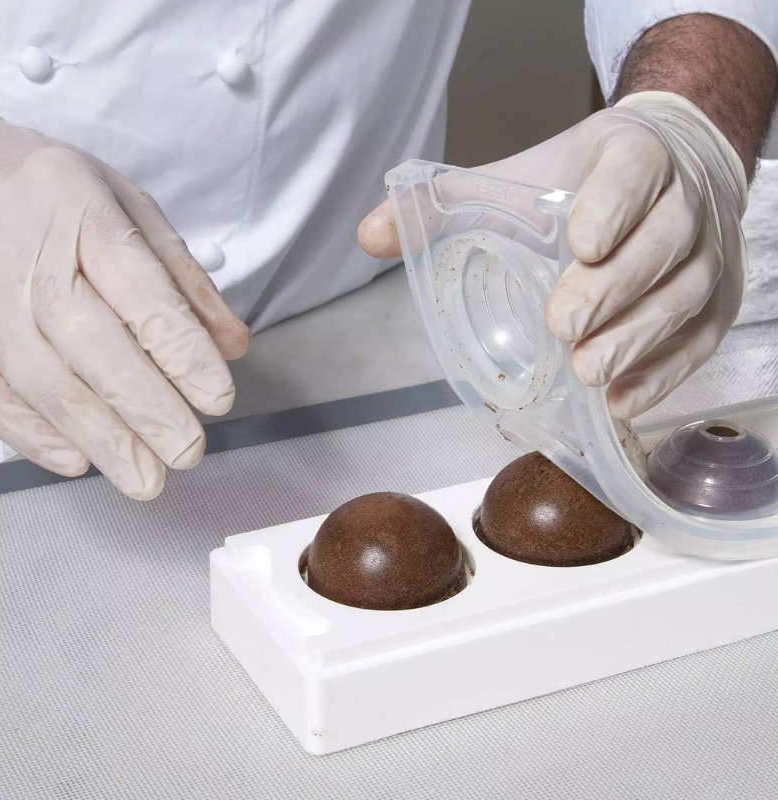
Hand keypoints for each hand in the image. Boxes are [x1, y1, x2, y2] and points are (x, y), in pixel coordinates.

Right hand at [0, 116, 249, 498]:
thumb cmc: (60, 195)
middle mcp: (31, 260)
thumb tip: (232, 347)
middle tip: (187, 452)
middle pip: (92, 345)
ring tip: (143, 477)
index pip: (142, 294)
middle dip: (146, 408)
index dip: (182, 351)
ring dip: (97, 436)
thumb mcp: (132, 209)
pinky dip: (30, 433)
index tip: (216, 397)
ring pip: (42, 379)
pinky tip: (76, 460)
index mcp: (86, 218)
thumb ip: (185, 280)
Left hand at [359, 91, 746, 418]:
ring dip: (637, 339)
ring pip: (684, 297)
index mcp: (632, 156)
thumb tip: (370, 234)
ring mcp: (707, 254)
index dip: (614, 205)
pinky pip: (700, 340)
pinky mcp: (717, 301)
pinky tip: (620, 400)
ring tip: (588, 371)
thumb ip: (443, 205)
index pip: (633, 172)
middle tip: (564, 327)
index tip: (579, 243)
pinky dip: (664, 373)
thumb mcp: (517, 180)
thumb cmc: (580, 184)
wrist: (665, 175)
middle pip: (662, 244)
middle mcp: (683, 202)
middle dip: (612, 288)